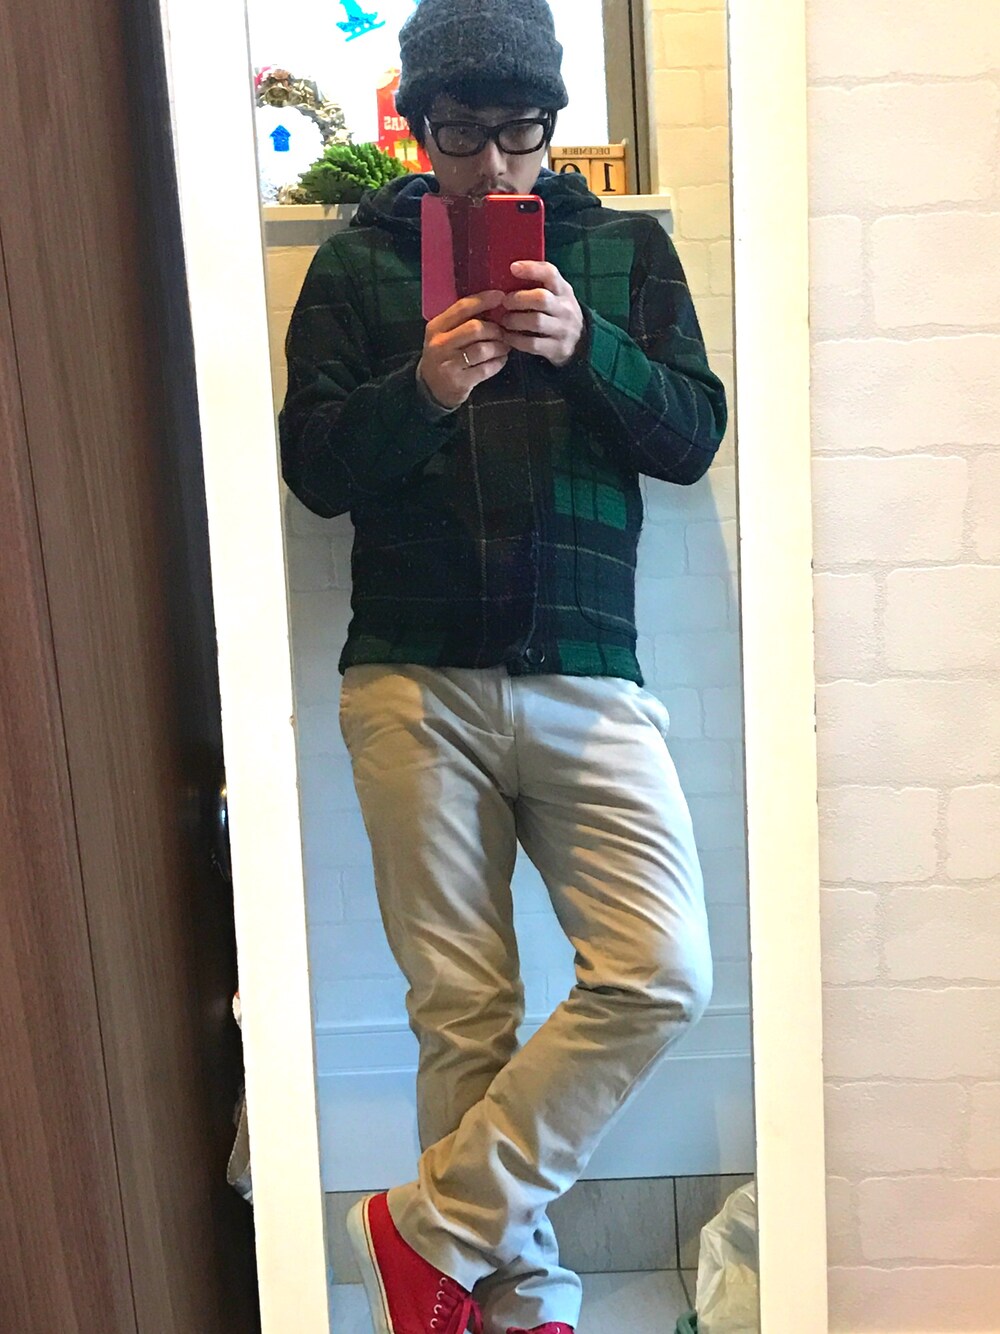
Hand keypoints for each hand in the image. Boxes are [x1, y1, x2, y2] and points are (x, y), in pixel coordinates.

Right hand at [417, 290, 509, 409]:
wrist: (431, 388)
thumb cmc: (444, 355)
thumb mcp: (445, 334)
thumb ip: (463, 320)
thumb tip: (494, 304)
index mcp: (436, 327)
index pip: (462, 308)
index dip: (483, 300)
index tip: (501, 296)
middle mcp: (440, 344)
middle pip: (475, 328)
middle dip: (495, 329)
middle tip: (504, 332)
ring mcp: (449, 364)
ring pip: (483, 349)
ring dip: (499, 347)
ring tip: (504, 347)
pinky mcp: (459, 382)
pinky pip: (486, 369)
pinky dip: (498, 363)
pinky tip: (500, 360)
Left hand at [497, 261, 584, 367]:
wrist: (579, 342)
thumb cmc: (557, 312)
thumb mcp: (556, 294)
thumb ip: (539, 283)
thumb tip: (510, 270)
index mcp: (564, 290)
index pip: (551, 274)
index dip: (532, 269)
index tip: (513, 268)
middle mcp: (566, 309)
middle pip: (542, 298)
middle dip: (518, 299)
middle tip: (504, 302)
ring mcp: (563, 330)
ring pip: (536, 322)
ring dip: (514, 320)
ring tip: (504, 320)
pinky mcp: (557, 349)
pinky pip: (532, 344)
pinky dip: (515, 339)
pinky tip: (507, 336)